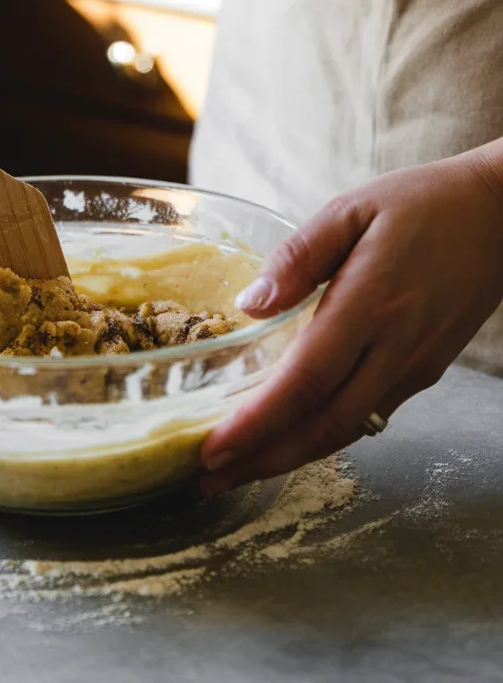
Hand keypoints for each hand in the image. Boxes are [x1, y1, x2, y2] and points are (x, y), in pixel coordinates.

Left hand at [201, 146, 502, 491]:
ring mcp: (415, 366)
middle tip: (209, 478)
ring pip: (347, 430)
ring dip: (290, 457)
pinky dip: (323, 436)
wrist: (502, 216)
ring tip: (239, 469)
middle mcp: (396, 347)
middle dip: (263, 459)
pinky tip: (290, 437)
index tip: (214, 447)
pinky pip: (368, 415)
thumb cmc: (424, 204)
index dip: (258, 422)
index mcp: (372, 302)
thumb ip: (297, 256)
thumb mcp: (351, 209)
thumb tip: (248, 305)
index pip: (307, 379)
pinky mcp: (425, 371)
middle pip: (324, 425)